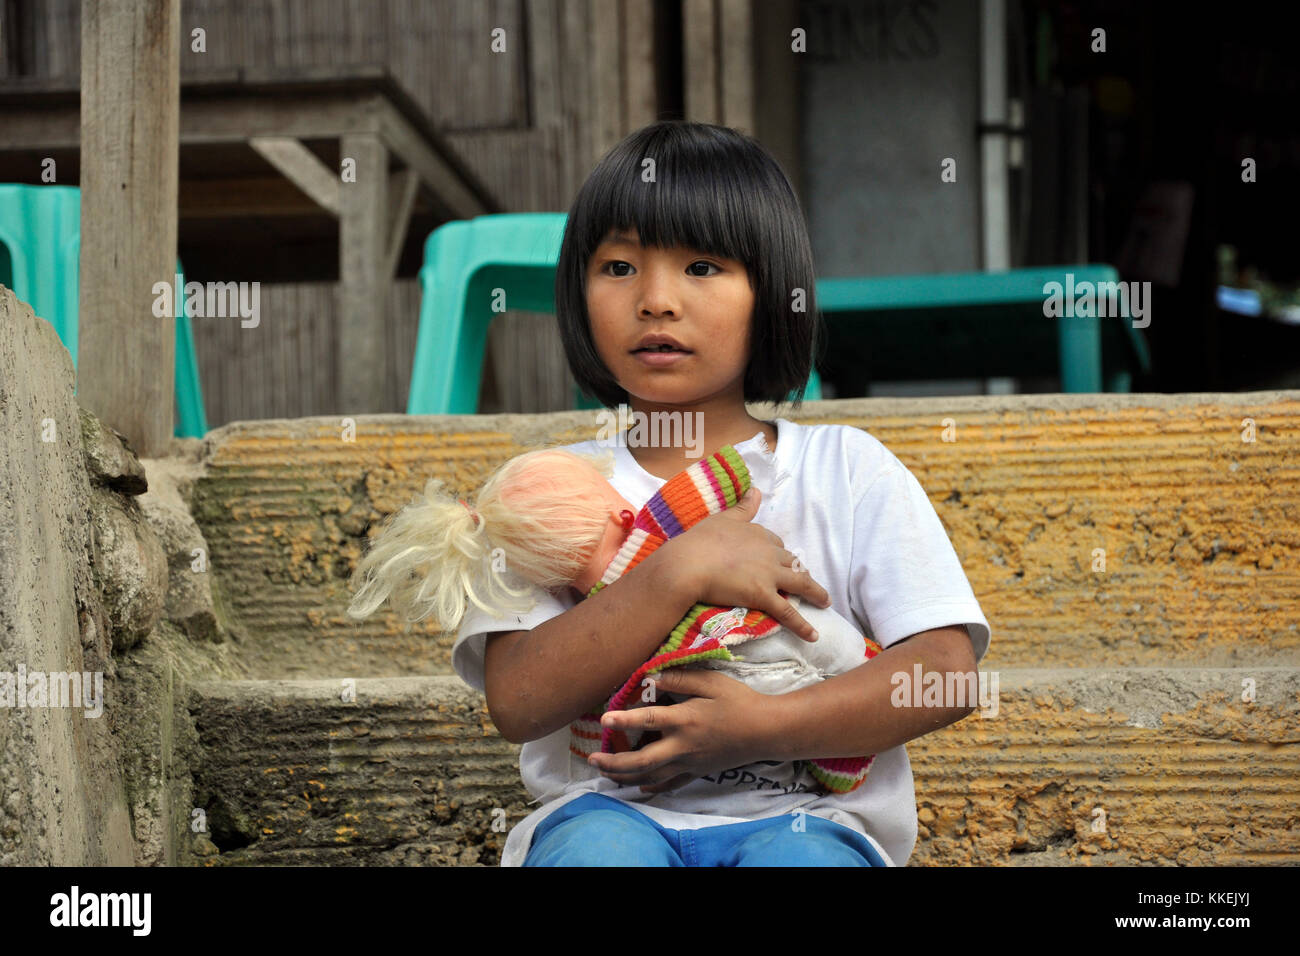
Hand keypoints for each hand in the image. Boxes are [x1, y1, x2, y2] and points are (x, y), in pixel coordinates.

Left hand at [587, 668, 777, 792]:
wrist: (766, 731)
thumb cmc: (739, 701)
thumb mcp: (712, 682)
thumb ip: (680, 678)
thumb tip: (651, 676)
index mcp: (685, 720)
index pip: (649, 720)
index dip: (625, 719)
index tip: (605, 718)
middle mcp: (683, 746)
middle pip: (642, 760)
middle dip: (614, 761)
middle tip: (593, 759)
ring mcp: (689, 763)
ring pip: (650, 776)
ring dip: (624, 776)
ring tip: (604, 773)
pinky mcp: (697, 772)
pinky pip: (670, 785)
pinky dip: (651, 787)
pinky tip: (638, 787)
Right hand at [658, 486, 830, 642]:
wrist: (689, 563)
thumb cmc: (700, 540)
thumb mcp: (723, 517)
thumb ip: (743, 507)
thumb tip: (757, 490)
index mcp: (758, 533)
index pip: (775, 543)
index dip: (778, 553)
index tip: (779, 559)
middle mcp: (769, 552)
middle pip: (792, 562)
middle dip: (801, 570)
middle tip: (806, 580)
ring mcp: (768, 574)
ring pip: (800, 583)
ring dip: (816, 593)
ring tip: (825, 601)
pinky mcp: (763, 595)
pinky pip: (787, 612)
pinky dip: (802, 625)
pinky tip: (813, 635)